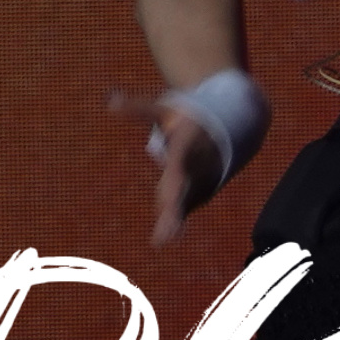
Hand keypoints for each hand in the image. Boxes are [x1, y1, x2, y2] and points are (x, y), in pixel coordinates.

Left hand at [128, 88, 229, 247]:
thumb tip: (110, 101)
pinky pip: (184, 209)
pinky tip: (161, 238)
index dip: (173, 183)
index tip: (168, 201)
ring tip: (160, 238)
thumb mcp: (165, 112)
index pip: (177, 168)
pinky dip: (174, 223)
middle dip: (174, 213)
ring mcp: (201, 183)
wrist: (229, 131)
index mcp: (187, 148)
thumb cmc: (189, 121)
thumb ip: (139, 109)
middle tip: (165, 235)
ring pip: (183, 205)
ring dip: (172, 222)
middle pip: (182, 193)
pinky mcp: (199, 193)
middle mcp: (197, 169)